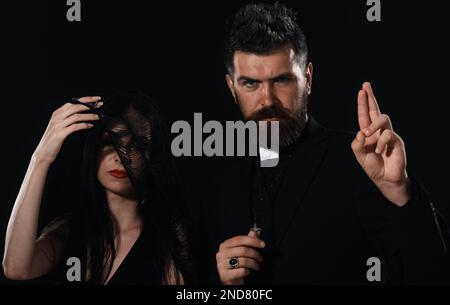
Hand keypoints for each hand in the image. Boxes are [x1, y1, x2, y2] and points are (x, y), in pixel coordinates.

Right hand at [33, 96, 101, 164]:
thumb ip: (68, 118)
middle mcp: (57, 117)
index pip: (73, 102)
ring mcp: (58, 125)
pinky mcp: (60, 134)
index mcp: (57, 113)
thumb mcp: (60, 126)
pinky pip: (74, 127)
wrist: (43, 153)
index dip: (86, 99)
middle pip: (75, 106)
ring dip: (89, 116)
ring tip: (98, 117)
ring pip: (76, 116)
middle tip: (100, 105)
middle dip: (89, 105)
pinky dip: (84, 125)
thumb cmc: (53, 140)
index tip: (97, 98)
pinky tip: (90, 126)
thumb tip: (82, 113)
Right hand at [216, 230, 264, 284]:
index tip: (262, 244)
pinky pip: (242, 271)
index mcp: (225, 245)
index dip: (253, 241)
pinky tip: (248, 271)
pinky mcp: (225, 275)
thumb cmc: (236, 264)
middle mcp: (221, 253)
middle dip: (255, 254)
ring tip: (256, 266)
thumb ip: (248, 240)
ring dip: (254, 264)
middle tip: (260, 258)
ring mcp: (222, 264)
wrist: (230, 279)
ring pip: (244, 261)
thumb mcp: (241, 251)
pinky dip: (247, 271)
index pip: (240, 239)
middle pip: (243, 250)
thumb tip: (256, 231)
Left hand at [351, 82, 410, 205]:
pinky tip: (379, 150)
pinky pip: (388, 134)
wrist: (385, 179)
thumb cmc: (373, 166)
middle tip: (365, 86)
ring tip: (367, 134)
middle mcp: (379, 131)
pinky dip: (380, 142)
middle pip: (376, 110)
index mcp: (369, 133)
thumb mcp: (359, 155)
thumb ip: (356, 144)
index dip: (363, 104)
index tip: (362, 90)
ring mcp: (389, 135)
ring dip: (372, 125)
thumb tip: (361, 132)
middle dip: (371, 97)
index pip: (365, 115)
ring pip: (383, 118)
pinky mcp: (397, 141)